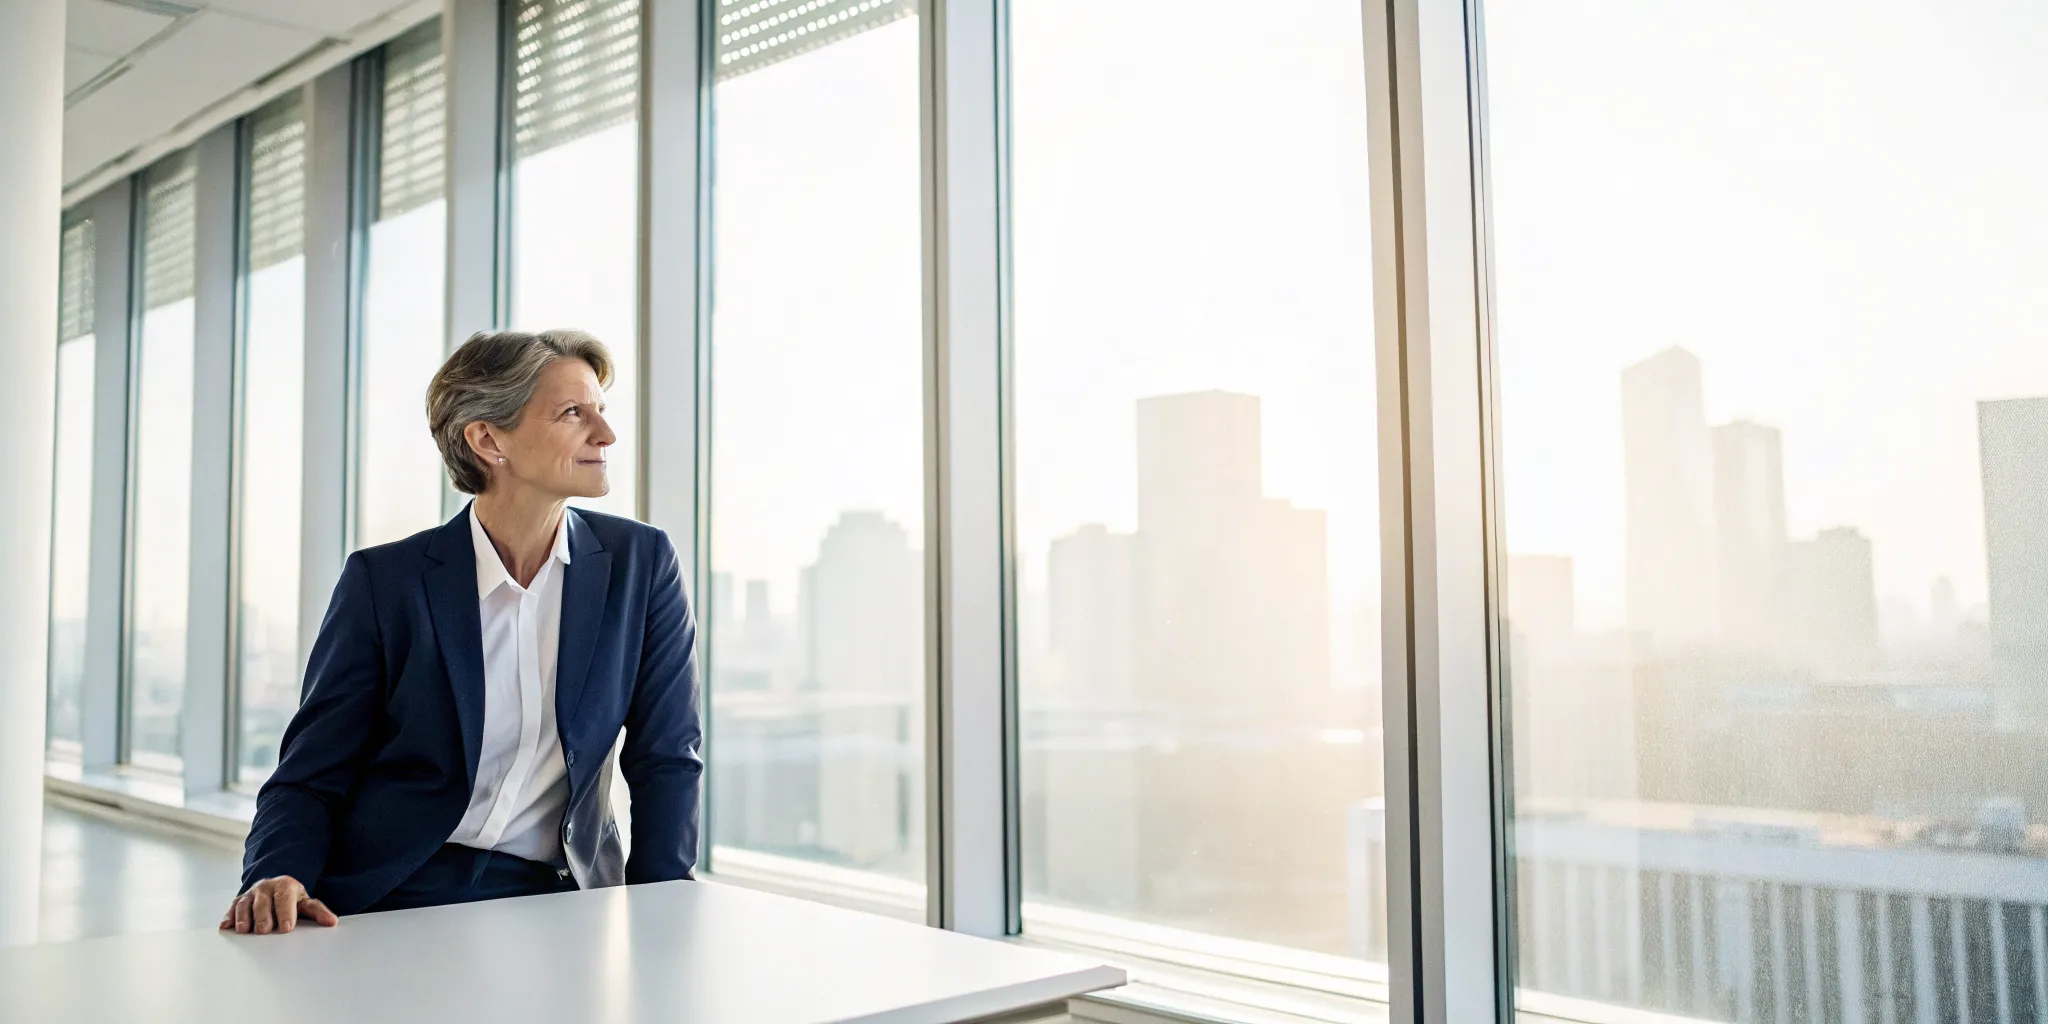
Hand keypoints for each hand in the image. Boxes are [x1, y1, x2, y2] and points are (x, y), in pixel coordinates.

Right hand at [220, 876, 338, 934]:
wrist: (276, 888)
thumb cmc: (292, 899)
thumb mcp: (305, 903)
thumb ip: (317, 912)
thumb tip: (332, 922)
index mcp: (285, 885)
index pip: (285, 898)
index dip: (285, 912)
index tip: (287, 928)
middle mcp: (266, 887)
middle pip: (263, 901)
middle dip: (264, 916)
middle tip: (264, 931)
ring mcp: (251, 893)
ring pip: (245, 903)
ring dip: (244, 917)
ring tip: (244, 930)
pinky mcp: (239, 900)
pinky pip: (232, 907)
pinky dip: (229, 916)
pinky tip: (226, 926)